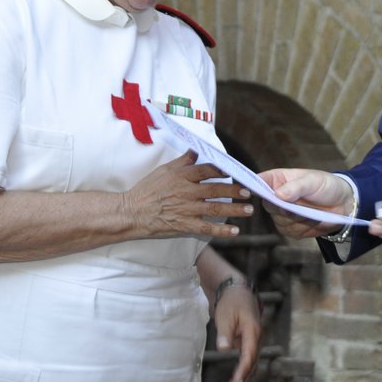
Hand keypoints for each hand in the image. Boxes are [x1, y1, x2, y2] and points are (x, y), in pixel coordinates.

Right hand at [123, 152, 252, 239]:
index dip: (223, 170)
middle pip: (216, 189)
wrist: (132, 212)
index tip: (235, 171)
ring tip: (249, 210)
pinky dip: (222, 231)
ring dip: (235, 210)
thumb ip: (182, 161)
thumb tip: (196, 150)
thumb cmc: (147, 190)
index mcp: (182, 176)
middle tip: (249, 192)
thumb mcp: (164, 170)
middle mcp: (187, 192)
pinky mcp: (184, 225)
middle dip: (235, 190)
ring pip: (215, 208)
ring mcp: (187, 209)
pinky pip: (206, 228)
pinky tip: (235, 231)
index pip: (207, 170)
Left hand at [213, 282, 261, 381]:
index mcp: (253, 332)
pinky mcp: (249, 343)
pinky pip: (248, 361)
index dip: (242, 372)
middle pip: (252, 365)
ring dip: (242, 381)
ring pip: (251, 365)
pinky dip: (242, 373)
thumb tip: (224, 350)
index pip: (249, 356)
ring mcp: (254, 342)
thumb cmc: (231, 302)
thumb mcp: (225, 316)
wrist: (237, 291)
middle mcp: (257, 339)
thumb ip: (225, 334)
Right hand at [259, 167, 348, 238]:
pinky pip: (290, 231)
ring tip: (312, 211)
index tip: (254, 191)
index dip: (252, 186)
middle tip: (295, 206)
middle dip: (283, 207)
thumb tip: (278, 194)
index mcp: (277, 179)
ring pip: (279, 220)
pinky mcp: (290, 228)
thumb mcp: (312, 181)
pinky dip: (303, 227)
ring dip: (297, 218)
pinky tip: (314, 219)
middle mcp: (276, 196)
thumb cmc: (326, 186)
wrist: (342, 205)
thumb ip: (296, 187)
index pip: (258, 181)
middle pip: (267, 204)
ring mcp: (281, 214)